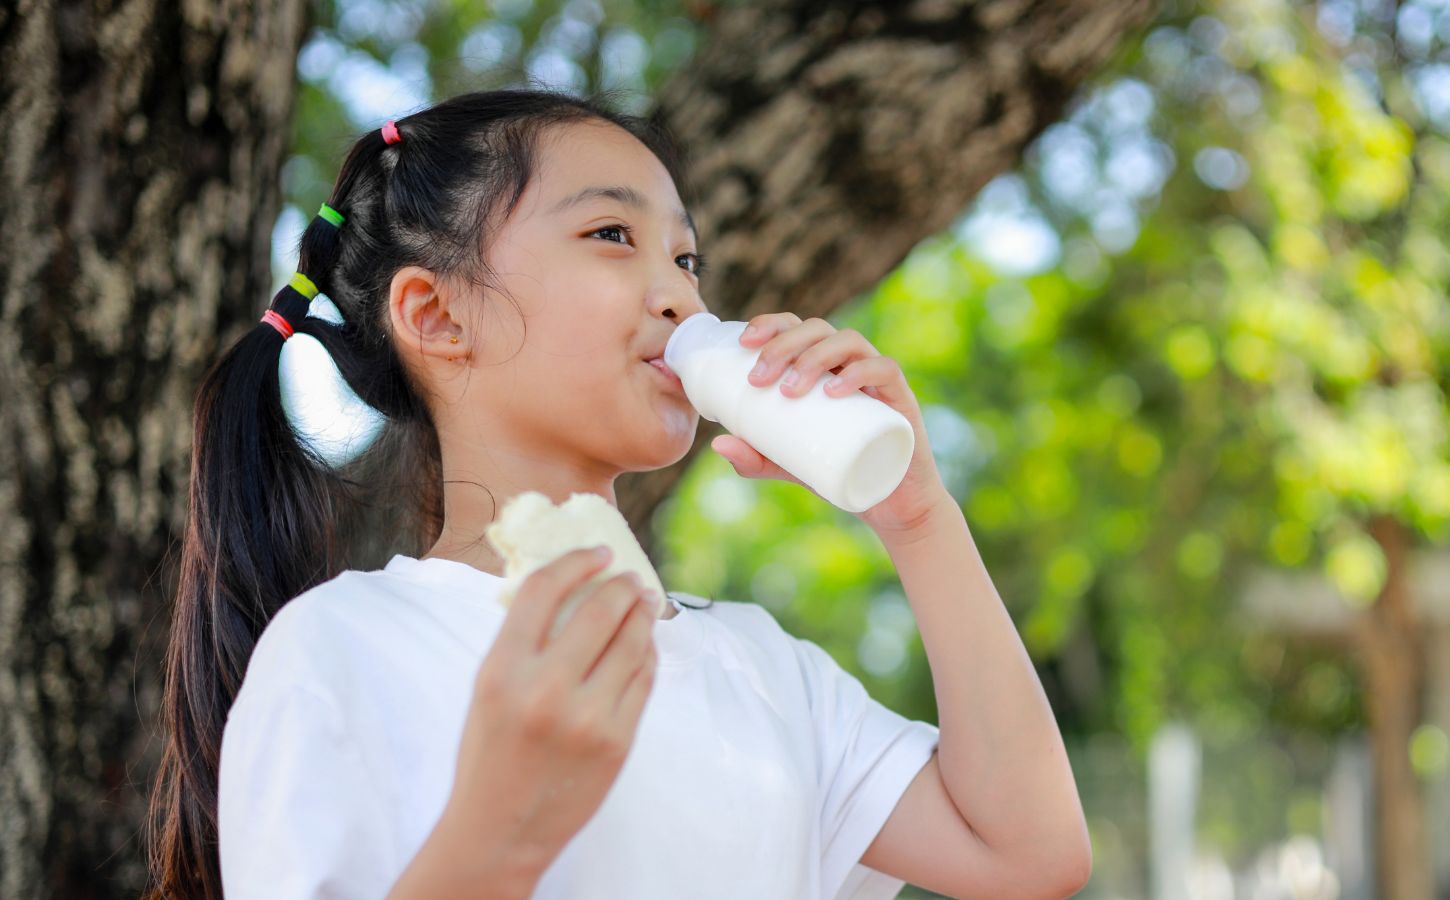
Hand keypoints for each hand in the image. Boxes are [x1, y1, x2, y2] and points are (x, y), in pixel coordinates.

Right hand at [445, 547, 658, 865]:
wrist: (501, 830)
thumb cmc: (489, 753)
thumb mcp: (487, 690)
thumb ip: (522, 642)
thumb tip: (569, 588)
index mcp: (503, 672)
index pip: (543, 591)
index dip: (575, 562)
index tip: (597, 553)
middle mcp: (546, 691)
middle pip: (599, 611)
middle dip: (622, 586)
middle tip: (631, 577)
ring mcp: (589, 718)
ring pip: (632, 644)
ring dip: (643, 615)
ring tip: (646, 603)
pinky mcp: (618, 742)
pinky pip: (643, 681)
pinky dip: (647, 655)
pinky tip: (645, 645)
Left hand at [710, 312, 955, 535]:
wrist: (887, 503)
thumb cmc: (836, 470)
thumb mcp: (786, 464)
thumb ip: (754, 457)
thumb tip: (717, 444)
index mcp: (823, 365)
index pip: (797, 327)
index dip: (771, 324)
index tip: (744, 344)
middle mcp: (849, 362)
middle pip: (817, 329)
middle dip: (783, 346)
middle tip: (758, 379)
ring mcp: (876, 377)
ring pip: (848, 342)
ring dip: (813, 358)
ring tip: (789, 391)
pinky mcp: (900, 398)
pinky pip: (884, 370)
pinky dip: (858, 374)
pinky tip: (833, 390)